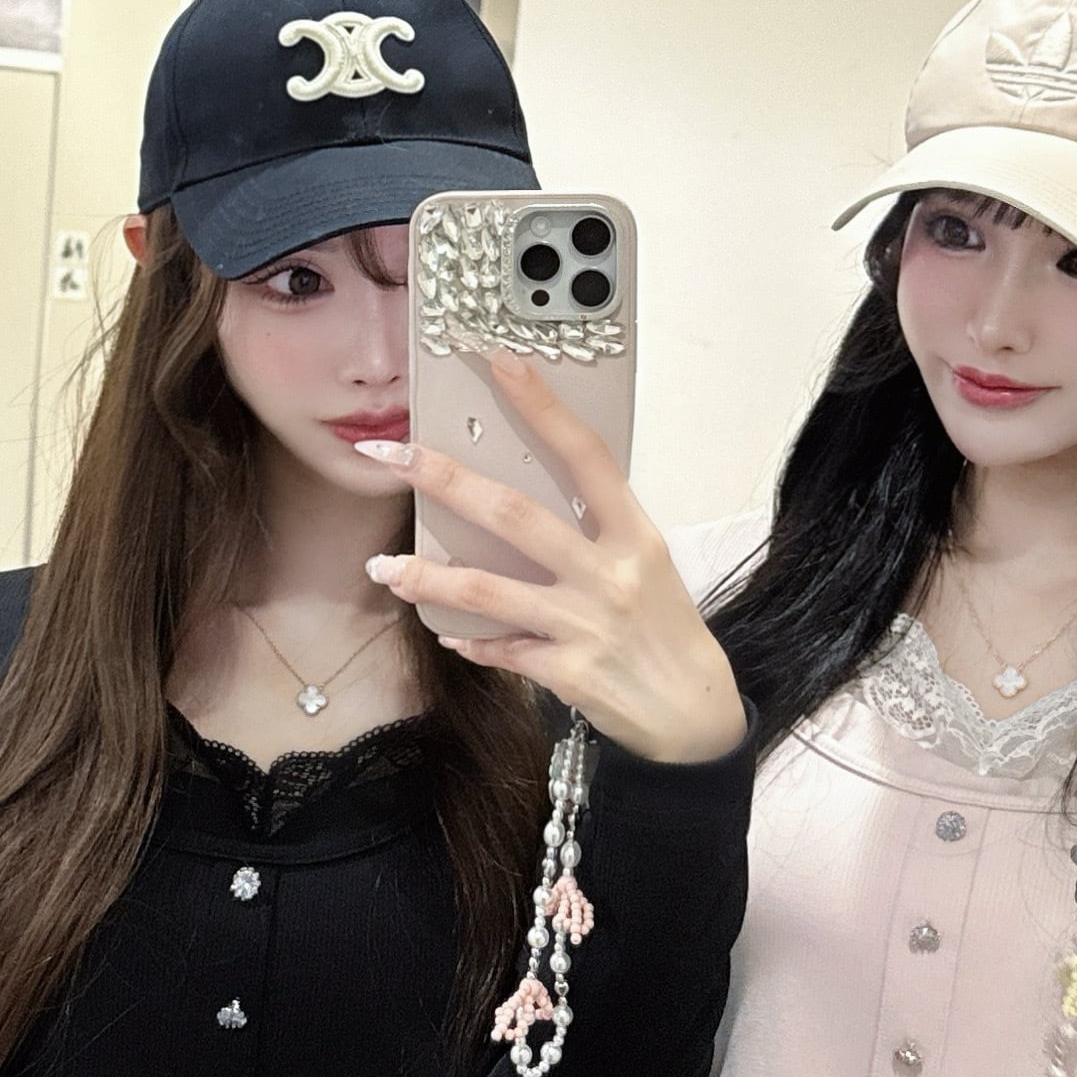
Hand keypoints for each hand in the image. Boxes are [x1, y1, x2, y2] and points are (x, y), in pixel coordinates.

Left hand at [357, 352, 747, 765]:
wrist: (694, 714)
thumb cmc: (665, 629)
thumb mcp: (644, 564)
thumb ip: (593, 531)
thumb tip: (515, 500)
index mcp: (635, 534)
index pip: (586, 455)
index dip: (543, 406)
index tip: (499, 362)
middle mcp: (610, 573)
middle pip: (516, 515)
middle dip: (445, 480)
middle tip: (390, 456)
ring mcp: (587, 625)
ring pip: (490, 591)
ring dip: (427, 577)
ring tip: (382, 567)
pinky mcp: (570, 673)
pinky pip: (503, 650)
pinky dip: (472, 641)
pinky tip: (450, 634)